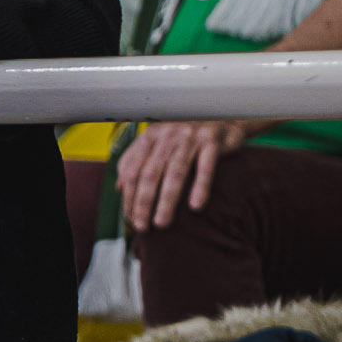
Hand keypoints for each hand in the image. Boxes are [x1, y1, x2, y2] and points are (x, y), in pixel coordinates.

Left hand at [114, 119, 248, 230]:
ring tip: (162, 223)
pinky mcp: (212, 140)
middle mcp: (167, 135)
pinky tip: (195, 206)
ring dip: (166, 200)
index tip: (130, 217)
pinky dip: (200, 187)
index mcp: (150, 136)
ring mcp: (190, 137)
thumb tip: (118, 187)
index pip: (131, 169)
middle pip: (150, 173)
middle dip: (143, 202)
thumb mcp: (158, 141)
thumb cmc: (186, 134)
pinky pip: (205, 167)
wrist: (222, 115)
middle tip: (142, 226)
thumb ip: (136, 160)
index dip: (128, 195)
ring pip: (175, 172)